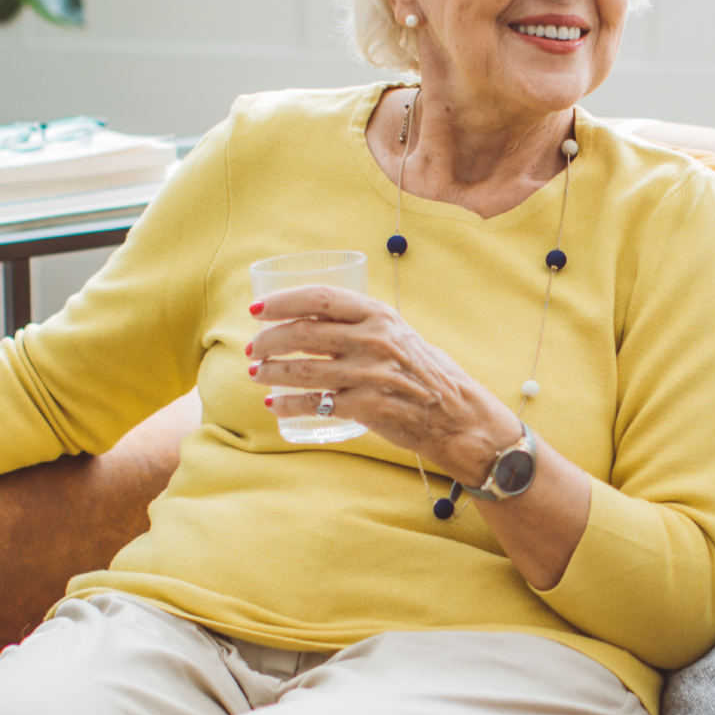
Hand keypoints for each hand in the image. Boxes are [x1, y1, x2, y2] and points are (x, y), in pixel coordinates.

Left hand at [248, 285, 513, 483]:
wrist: (459, 416)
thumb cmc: (429, 374)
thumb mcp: (402, 336)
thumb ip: (366, 326)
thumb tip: (317, 319)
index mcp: (380, 316)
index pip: (320, 298)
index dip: (282, 301)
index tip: (258, 309)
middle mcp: (373, 340)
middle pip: (303, 333)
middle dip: (269, 340)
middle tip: (255, 348)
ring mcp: (369, 374)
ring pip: (303, 369)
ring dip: (271, 372)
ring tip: (256, 373)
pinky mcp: (367, 407)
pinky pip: (315, 403)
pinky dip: (288, 405)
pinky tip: (274, 405)